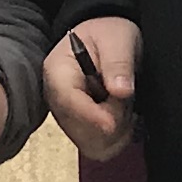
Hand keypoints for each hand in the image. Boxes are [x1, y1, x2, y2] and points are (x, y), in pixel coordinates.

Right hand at [45, 16, 139, 161]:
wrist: (105, 38)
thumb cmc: (107, 33)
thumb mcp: (116, 38)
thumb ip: (118, 63)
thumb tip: (120, 91)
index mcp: (57, 72)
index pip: (67, 102)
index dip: (91, 116)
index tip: (114, 121)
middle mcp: (56, 99)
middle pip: (79, 131)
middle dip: (110, 122)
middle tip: (125, 98)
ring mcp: (67, 117)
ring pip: (90, 145)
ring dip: (116, 132)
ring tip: (125, 105)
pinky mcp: (80, 128)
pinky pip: (98, 148)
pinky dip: (116, 139)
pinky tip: (124, 117)